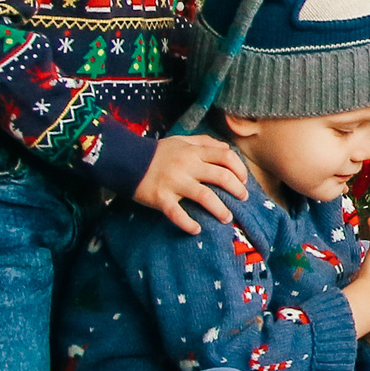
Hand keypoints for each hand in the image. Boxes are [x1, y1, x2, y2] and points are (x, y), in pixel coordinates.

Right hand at [134, 135, 248, 232]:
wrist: (124, 159)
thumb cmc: (156, 152)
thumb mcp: (181, 141)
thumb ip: (204, 143)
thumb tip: (227, 148)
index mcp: (193, 152)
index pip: (226, 157)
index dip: (240, 169)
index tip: (244, 181)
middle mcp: (187, 166)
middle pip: (221, 177)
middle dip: (237, 190)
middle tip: (242, 200)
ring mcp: (174, 182)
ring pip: (205, 196)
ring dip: (220, 210)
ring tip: (227, 218)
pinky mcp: (160, 198)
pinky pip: (177, 214)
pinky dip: (189, 224)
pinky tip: (197, 230)